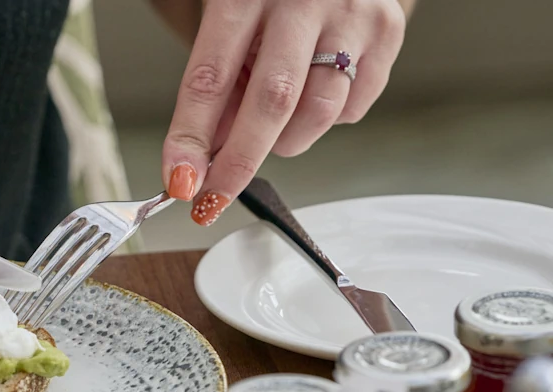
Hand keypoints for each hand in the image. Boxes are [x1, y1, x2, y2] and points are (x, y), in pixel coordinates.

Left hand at [160, 0, 406, 224]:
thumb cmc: (271, 0)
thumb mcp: (231, 30)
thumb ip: (219, 91)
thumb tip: (203, 162)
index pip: (210, 79)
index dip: (192, 138)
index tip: (181, 181)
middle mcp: (301, 0)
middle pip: (272, 101)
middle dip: (240, 162)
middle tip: (217, 196)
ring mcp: (350, 15)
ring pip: (319, 113)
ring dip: (288, 140)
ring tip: (275, 121)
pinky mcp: (387, 32)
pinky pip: (352, 109)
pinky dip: (327, 119)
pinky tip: (314, 90)